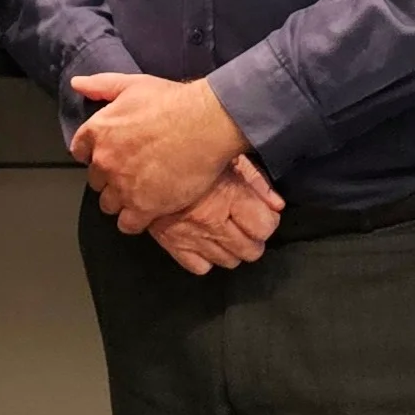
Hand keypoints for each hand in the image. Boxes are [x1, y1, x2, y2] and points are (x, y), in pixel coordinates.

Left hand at [70, 72, 247, 225]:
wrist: (205, 124)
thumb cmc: (173, 103)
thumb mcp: (133, 84)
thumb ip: (100, 85)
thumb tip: (77, 84)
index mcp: (98, 131)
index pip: (80, 151)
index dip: (95, 153)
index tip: (111, 154)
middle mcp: (105, 161)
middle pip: (95, 180)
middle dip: (110, 177)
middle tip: (131, 171)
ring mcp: (123, 186)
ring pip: (108, 204)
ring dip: (120, 200)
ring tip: (140, 192)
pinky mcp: (143, 207)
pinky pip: (126, 224)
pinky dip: (133, 221)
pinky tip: (147, 211)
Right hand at [136, 155, 282, 275]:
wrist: (138, 154)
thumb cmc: (185, 147)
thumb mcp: (227, 156)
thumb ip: (256, 181)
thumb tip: (277, 204)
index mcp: (229, 196)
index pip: (266, 227)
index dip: (268, 221)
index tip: (263, 214)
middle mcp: (213, 221)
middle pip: (251, 250)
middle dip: (253, 238)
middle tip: (246, 224)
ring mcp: (192, 236)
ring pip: (228, 261)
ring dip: (231, 249)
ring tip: (225, 231)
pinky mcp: (172, 244)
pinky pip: (199, 267)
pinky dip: (204, 258)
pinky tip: (204, 241)